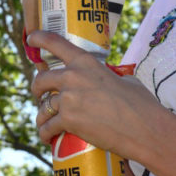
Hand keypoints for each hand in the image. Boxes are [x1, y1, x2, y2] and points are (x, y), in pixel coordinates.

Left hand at [29, 30, 156, 160]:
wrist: (144, 128)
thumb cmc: (140, 103)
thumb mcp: (123, 79)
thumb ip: (107, 75)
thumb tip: (106, 78)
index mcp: (86, 61)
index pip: (55, 43)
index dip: (38, 38)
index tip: (31, 38)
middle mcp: (73, 77)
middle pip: (40, 80)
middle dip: (37, 89)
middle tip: (40, 96)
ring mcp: (68, 99)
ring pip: (42, 108)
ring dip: (41, 116)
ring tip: (45, 123)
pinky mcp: (68, 121)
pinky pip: (47, 128)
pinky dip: (45, 134)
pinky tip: (47, 138)